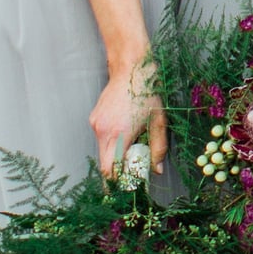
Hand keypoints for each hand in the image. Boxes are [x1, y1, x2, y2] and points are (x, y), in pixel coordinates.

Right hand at [92, 54, 164, 178]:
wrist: (130, 67)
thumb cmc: (148, 92)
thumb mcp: (159, 121)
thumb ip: (158, 148)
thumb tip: (156, 169)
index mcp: (120, 134)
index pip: (112, 170)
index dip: (120, 182)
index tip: (130, 186)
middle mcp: (103, 131)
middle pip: (105, 165)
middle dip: (117, 174)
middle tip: (131, 174)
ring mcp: (96, 124)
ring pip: (102, 152)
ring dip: (115, 156)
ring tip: (132, 147)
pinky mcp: (93, 119)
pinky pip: (101, 139)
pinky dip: (111, 143)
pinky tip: (125, 132)